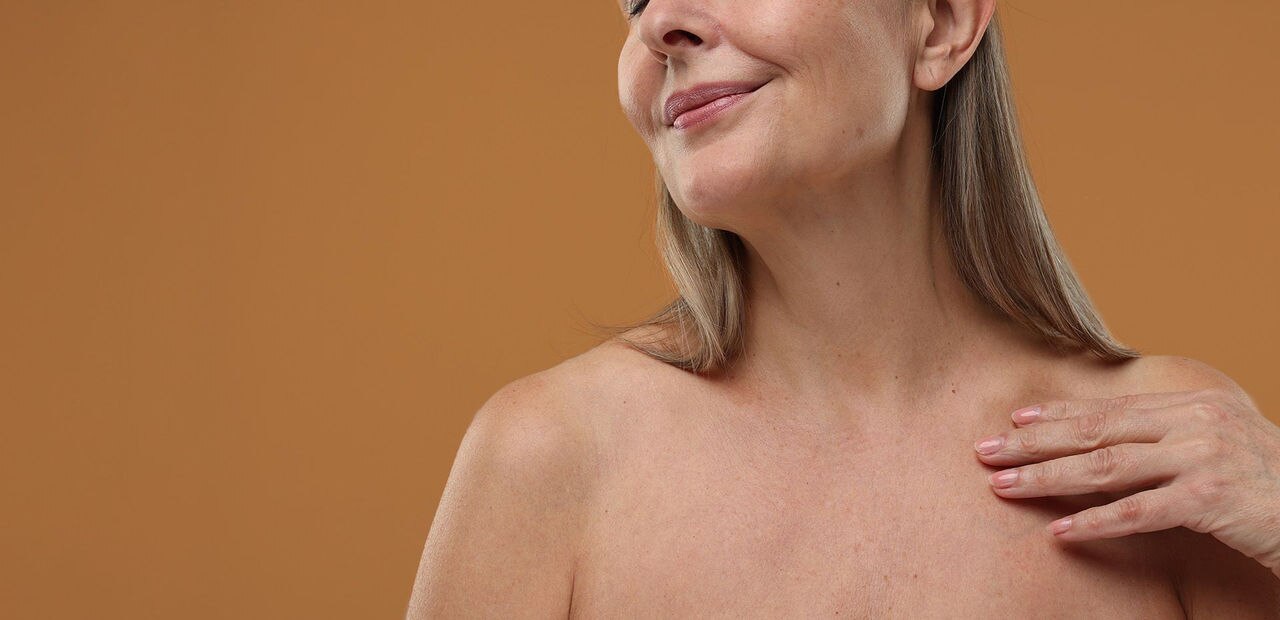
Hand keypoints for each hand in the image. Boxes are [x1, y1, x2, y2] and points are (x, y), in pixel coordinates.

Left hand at [971, 389, 1279, 574]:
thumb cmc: (1271, 484)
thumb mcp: (1220, 448)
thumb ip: (1172, 441)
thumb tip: (1112, 446)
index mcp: (1192, 406)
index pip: (1110, 408)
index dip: (1058, 414)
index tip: (1014, 420)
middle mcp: (1194, 422)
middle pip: (1096, 431)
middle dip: (1034, 442)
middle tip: (984, 451)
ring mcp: (1203, 456)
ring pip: (1106, 467)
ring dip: (1047, 478)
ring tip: (1003, 486)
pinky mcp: (1213, 497)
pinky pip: (1140, 511)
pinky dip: (1096, 522)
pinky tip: (1060, 532)